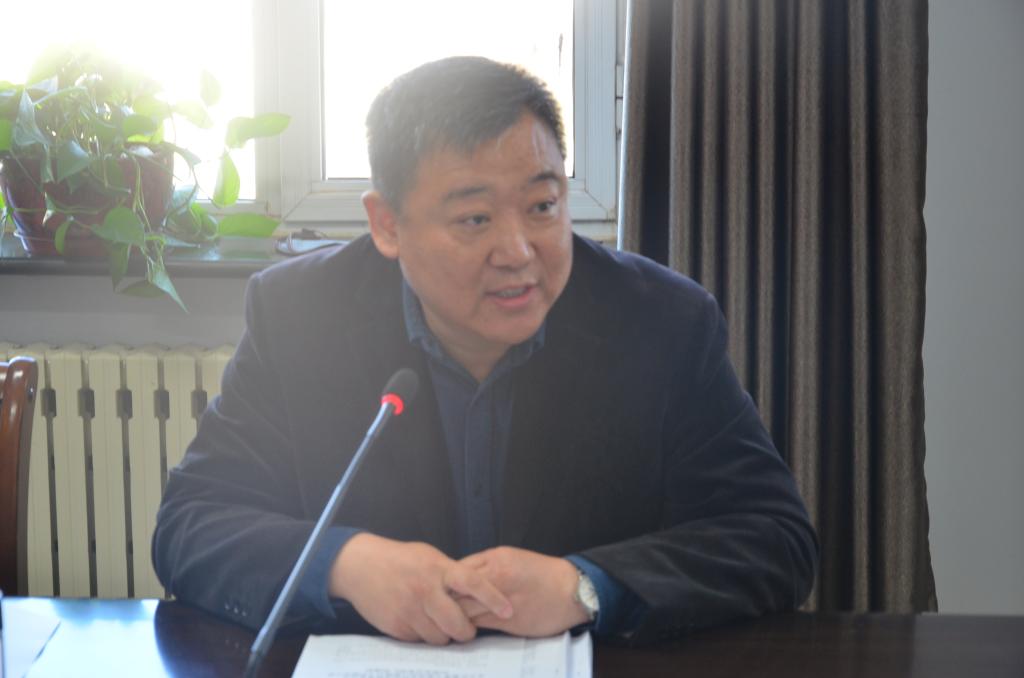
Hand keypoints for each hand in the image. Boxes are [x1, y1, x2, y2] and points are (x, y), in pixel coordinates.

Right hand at [329, 533, 512, 644]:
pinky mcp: (396, 627)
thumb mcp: (429, 558)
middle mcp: (425, 591)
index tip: (508, 610)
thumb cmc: (400, 559)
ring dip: (443, 634)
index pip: (473, 583)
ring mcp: (410, 611)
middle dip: (466, 631)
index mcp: (438, 569)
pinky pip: (420, 641)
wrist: (360, 567)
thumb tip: (477, 590)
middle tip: (467, 629)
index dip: (493, 598)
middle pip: (458, 624)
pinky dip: (423, 635)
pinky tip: (418, 620)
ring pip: (440, 638)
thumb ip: (452, 573)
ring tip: (436, 620)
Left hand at [454, 546, 589, 636]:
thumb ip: (488, 567)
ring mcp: (501, 599)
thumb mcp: (513, 559)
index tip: (441, 591)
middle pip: (456, 589)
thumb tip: (463, 578)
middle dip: (444, 600)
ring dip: (454, 616)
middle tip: (437, 608)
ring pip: (464, 609)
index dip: (446, 583)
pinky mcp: (508, 620)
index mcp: (496, 558)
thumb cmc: (544, 575)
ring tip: (447, 621)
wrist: (572, 590)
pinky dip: (468, 627)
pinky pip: (478, 624)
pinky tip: (465, 629)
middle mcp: (496, 576)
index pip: (457, 570)